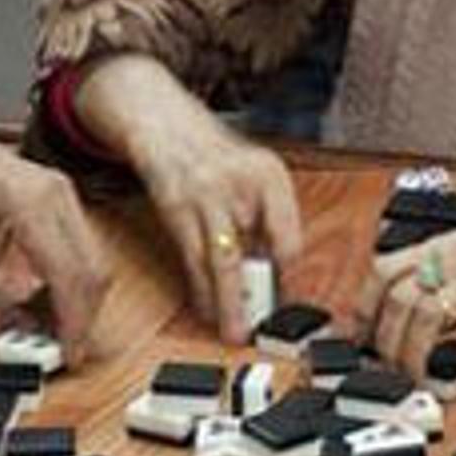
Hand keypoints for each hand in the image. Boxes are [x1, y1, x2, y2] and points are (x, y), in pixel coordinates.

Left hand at [0, 91, 108, 360]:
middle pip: (92, 270)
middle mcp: (58, 195)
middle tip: (66, 350)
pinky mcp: (57, 198)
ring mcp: (62, 193)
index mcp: (34, 204)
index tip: (69, 354)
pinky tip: (38, 296)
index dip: (74, 322)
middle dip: (83, 316)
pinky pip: (78, 246)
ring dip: (76, 297)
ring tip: (51, 330)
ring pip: (91, 259)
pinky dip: (67, 277)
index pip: (70, 276)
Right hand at [82, 58, 303, 339]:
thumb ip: (271, 218)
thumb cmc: (220, 156)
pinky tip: (205, 308)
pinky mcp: (174, 208)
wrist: (167, 124)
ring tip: (232, 331)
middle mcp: (237, 185)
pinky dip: (199, 287)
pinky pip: (190, 257)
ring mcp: (202, 197)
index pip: (287, 234)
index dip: (287, 270)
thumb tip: (279, 272)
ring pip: (216, 261)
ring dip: (223, 302)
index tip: (288, 296)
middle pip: (247, 251)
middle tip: (261, 328)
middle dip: (252, 295)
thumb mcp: (258, 174)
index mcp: (268, 175)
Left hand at [359, 204, 455, 388]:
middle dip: (387, 344)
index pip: (383, 271)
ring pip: (425, 318)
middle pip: (397, 302)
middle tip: (394, 370)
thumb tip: (430, 302)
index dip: (364, 308)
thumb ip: (455, 268)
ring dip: (418, 358)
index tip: (360, 337)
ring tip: (427, 380)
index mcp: (448, 244)